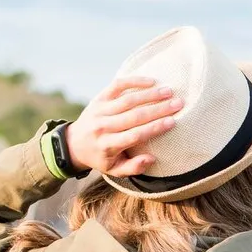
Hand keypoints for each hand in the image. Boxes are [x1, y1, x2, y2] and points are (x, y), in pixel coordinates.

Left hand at [66, 77, 183, 175]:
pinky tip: (151, 81)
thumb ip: (134, 167)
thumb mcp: (114, 170)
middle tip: (178, 104)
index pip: (135, 135)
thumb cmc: (101, 157)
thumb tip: (152, 158)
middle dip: (158, 109)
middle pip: (134, 116)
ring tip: (169, 91)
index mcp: (108, 145)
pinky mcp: (99, 98)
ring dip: (150, 95)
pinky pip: (116, 86)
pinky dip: (133, 81)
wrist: (74, 143)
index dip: (154, 128)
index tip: (172, 122)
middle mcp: (103, 127)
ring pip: (128, 100)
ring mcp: (100, 110)